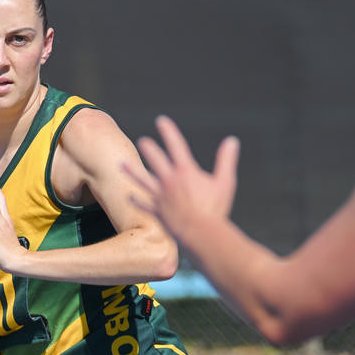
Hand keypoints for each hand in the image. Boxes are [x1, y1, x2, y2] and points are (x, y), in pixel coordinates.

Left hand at [124, 115, 239, 239]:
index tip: (161, 121)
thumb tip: (232, 141)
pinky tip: (129, 197)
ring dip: (132, 171)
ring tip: (122, 164)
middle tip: (143, 142)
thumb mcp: (225, 182)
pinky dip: (137, 201)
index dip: (168, 131)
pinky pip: (144, 205)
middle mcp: (169, 181)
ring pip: (143, 180)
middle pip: (155, 160)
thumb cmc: (215, 208)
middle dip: (149, 149)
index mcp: (185, 171)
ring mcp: (161, 196)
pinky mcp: (158, 211)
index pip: (175, 145)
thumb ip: (226, 160)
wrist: (201, 233)